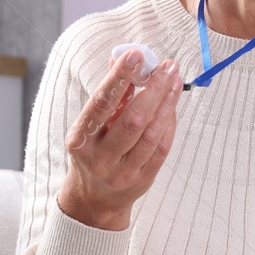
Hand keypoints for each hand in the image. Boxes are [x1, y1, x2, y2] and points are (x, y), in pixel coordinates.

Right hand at [55, 51, 181, 230]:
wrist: (93, 199)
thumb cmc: (92, 152)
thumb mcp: (89, 126)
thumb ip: (107, 95)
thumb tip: (120, 59)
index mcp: (80, 140)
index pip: (101, 104)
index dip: (119, 78)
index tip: (135, 55)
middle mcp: (100, 158)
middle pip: (132, 120)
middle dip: (153, 89)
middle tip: (167, 66)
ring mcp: (122, 172)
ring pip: (151, 134)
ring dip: (166, 103)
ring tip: (174, 80)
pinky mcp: (142, 180)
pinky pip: (161, 148)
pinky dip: (169, 123)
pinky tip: (172, 105)